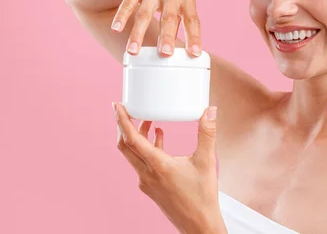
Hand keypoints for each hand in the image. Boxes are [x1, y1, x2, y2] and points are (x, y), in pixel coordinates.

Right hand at [110, 0, 201, 57]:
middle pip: (169, 18)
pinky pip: (128, 2)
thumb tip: (184, 46)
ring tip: (134, 51)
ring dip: (138, 33)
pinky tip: (116, 28)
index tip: (194, 54)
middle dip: (167, 37)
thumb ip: (183, 17)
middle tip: (165, 54)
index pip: (192, 20)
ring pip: (145, 13)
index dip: (194, 37)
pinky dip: (122, 16)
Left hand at [112, 102, 226, 233]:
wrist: (198, 225)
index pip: (131, 139)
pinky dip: (147, 148)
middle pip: (125, 146)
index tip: (117, 106)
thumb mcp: (206, 161)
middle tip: (127, 109)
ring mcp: (147, 183)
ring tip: (148, 121)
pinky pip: (142, 164)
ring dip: (137, 137)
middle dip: (124, 126)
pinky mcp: (151, 187)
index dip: (122, 120)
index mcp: (157, 166)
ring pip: (133, 155)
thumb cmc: (202, 197)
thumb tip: (210, 111)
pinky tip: (159, 139)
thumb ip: (207, 133)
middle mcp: (146, 175)